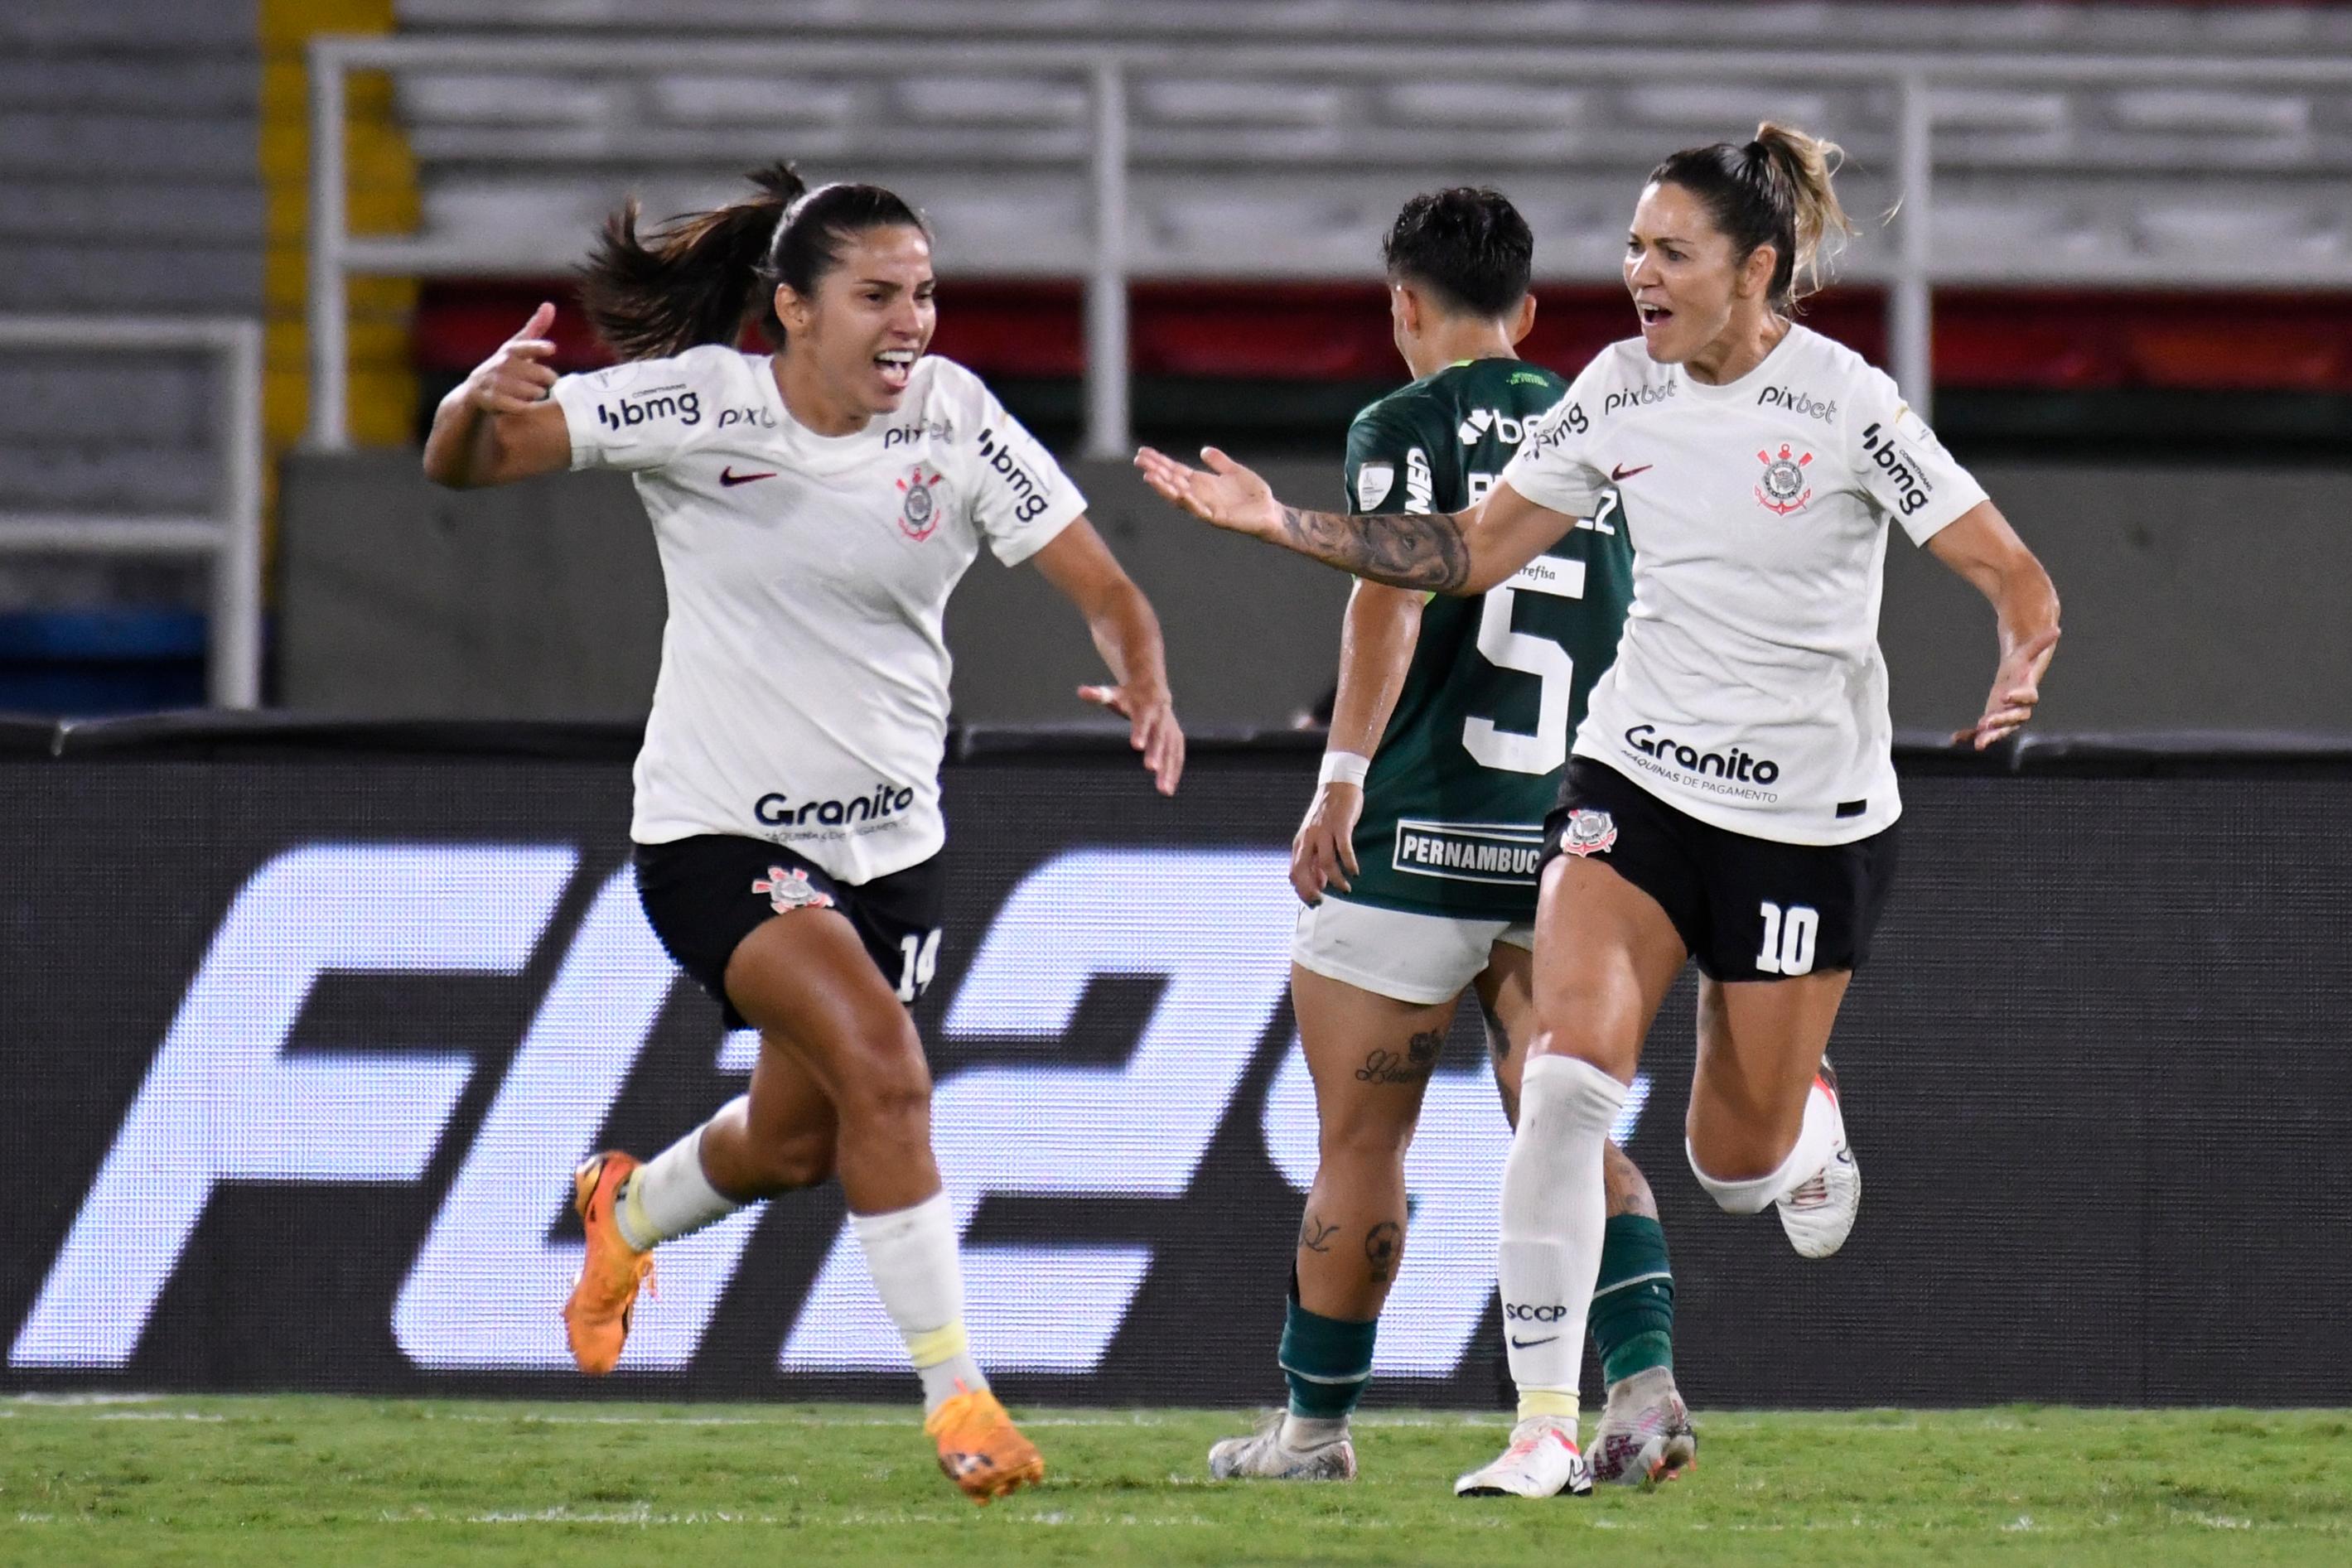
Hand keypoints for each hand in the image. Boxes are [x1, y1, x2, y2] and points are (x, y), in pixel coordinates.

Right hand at [467, 302, 559, 415]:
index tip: (552, 348)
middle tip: (552, 380)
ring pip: (523, 389)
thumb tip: (550, 305)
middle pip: (529, 371)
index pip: (524, 346)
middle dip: (544, 376)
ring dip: (534, 392)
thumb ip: (536, 328)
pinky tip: (527, 406)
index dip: (537, 347)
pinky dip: (520, 406)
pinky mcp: (488, 399)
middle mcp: (500, 364)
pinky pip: (510, 404)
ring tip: (539, 393)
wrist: (474, 391)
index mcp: (510, 350)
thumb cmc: (505, 367)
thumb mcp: (518, 347)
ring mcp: (492, 382)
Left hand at [1079, 683, 1183, 794]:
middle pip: (1159, 737)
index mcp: (1145, 708)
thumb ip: (1098, 695)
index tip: (1136, 746)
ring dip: (1169, 769)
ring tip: (1164, 791)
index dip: (1140, 732)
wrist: (1153, 688)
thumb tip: (1081, 691)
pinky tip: (1170, 788)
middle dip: (1156, 752)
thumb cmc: (1128, 695)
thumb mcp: (1113, 694)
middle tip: (1151, 769)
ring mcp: (1171, 729)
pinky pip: (1177, 756)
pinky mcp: (1176, 738)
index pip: (1142, 721)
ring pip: (1172, 750)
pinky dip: (1175, 771)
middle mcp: (1161, 718)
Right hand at [1133, 446, 1283, 538]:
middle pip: (1172, 482)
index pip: (1175, 471)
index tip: (1143, 452)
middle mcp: (1200, 495)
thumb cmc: (1253, 494)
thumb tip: (1203, 450)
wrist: (1271, 512)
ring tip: (1150, 477)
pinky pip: (1200, 511)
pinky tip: (1180, 493)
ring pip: (1180, 497)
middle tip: (1139, 461)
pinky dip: (1190, 502)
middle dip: (1155, 471)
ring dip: (1165, 488)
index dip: (1159, 462)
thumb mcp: (1234, 471)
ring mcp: (1207, 507)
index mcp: (1202, 483)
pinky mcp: (1218, 518)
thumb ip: (1219, 462)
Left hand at [1290, 782, 1362, 904]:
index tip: (1313, 901)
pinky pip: (1344, 850)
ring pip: (1325, 863)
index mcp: (1300, 842)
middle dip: (1311, 890)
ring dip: (1336, 880)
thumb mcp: (1316, 837)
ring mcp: (1324, 831)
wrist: (1338, 784)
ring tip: (1346, 888)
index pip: (1293, 872)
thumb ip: (1315, 859)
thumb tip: (1319, 883)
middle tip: (1323, 901)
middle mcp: (1308, 838)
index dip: (1301, 890)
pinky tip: (1355, 872)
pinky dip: (1349, 864)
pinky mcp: (1340, 825)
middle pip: (1302, 870)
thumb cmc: (1328, 813)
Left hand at [1957, 624, 2058, 749]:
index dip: (2019, 697)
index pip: (2028, 698)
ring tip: (1979, 744)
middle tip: (1986, 721)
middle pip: (2014, 719)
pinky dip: (1970, 735)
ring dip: (1990, 736)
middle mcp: (2018, 709)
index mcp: (2027, 692)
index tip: (2006, 695)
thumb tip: (2057, 629)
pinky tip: (1956, 739)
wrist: (2015, 678)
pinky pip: (1981, 731)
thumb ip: (2040, 643)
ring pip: (2000, 731)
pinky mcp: (1991, 721)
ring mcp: (2004, 717)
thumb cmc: (2022, 665)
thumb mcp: (2027, 652)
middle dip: (2002, 721)